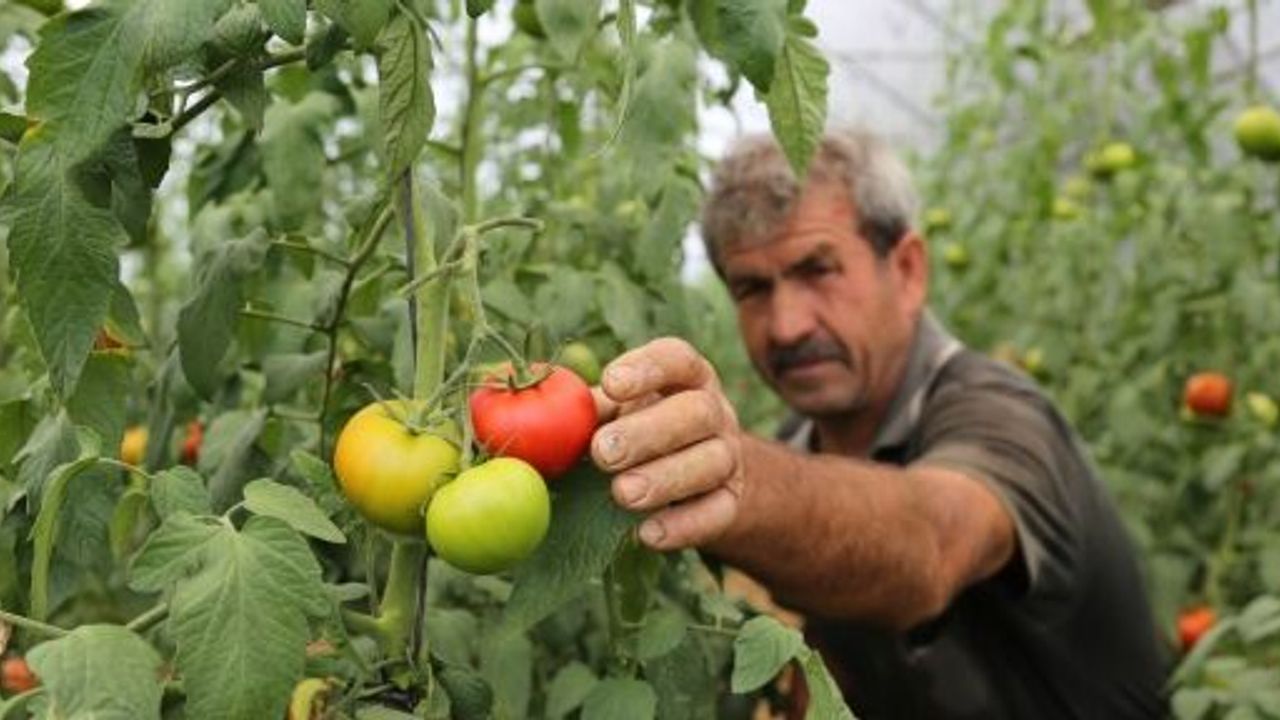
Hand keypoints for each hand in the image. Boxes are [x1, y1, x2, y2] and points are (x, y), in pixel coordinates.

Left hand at [590, 337, 744, 549]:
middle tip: (605, 452)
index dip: (647, 368)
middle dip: (649, 431)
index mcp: (683, 377)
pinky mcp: (731, 503)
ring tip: (622, 494)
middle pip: (696, 411)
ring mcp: (728, 457)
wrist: (696, 483)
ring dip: (665, 479)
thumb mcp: (611, 412)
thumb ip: (573, 405)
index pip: (676, 359)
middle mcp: (713, 411)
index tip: (610, 383)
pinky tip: (646, 534)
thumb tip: (507, 396)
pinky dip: (683, 526)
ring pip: (711, 462)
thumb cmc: (636, 433)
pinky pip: (716, 514)